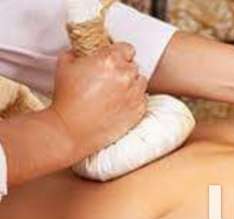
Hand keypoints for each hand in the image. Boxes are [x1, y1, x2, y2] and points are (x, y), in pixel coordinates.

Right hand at [50, 43, 147, 160]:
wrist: (72, 129)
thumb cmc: (67, 99)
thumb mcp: (65, 65)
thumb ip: (77, 53)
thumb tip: (82, 53)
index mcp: (110, 60)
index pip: (127, 49)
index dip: (120, 54)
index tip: (115, 60)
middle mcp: (126, 75)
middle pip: (134, 66)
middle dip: (124, 70)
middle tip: (111, 80)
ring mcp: (135, 93)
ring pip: (141, 82)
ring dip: (132, 84)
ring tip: (117, 93)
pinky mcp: (139, 110)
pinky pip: (143, 99)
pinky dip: (135, 100)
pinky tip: (121, 104)